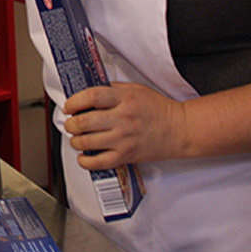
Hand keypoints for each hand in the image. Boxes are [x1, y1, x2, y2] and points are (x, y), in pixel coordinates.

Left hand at [62, 82, 188, 168]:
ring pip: (87, 142)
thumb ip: (113, 89)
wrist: (180, 129)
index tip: (69, 106)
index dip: (74, 101)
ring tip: (76, 138)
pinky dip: (86, 161)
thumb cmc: (160, 109)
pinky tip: (84, 156)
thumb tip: (91, 94)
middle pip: (85, 121)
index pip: (92, 97)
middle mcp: (122, 119)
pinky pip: (100, 162)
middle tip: (70, 123)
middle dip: (71, 123)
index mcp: (124, 99)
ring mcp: (124, 139)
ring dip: (75, 141)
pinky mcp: (126, 155)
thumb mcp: (136, 89)